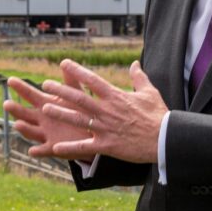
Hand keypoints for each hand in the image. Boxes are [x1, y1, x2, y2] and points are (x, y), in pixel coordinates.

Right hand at [3, 72, 94, 159]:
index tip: (10, 79)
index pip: (30, 94)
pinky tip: (32, 151)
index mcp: (46, 104)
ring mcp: (45, 133)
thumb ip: (70, 81)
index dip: (20, 87)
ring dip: (24, 129)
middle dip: (16, 109)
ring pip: (31, 131)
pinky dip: (38, 151)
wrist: (93, 133)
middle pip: (25, 113)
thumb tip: (66, 62)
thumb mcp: (76, 95)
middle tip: (7, 104)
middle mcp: (41, 119)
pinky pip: (43, 150)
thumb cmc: (82, 111)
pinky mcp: (53, 147)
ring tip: (19, 124)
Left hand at [41, 59, 167, 163]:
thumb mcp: (149, 92)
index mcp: (116, 97)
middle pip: (80, 98)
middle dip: (61, 90)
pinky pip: (85, 146)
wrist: (166, 139)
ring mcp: (106, 128)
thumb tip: (134, 63)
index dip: (77, 71)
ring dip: (61, 113)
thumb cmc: (159, 115)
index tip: (63, 63)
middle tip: (45, 84)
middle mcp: (108, 111)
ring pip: (78, 119)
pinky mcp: (107, 146)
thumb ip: (138, 77)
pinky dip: (70, 147)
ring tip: (45, 108)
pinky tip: (55, 147)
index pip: (92, 80)